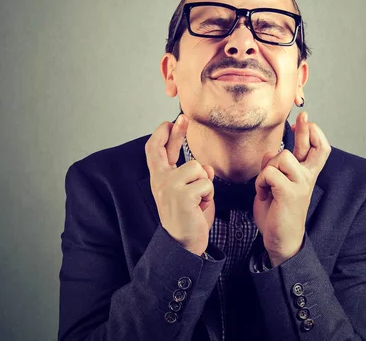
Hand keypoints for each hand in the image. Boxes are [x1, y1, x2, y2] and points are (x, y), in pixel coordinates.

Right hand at [145, 115, 214, 255]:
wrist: (184, 246)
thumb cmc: (188, 219)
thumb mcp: (190, 194)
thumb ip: (194, 178)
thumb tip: (206, 167)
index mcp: (161, 180)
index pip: (156, 151)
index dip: (163, 135)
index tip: (171, 122)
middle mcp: (161, 181)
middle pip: (166, 148)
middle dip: (177, 131)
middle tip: (183, 118)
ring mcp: (170, 186)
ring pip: (198, 168)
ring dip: (205, 184)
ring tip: (199, 200)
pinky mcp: (182, 194)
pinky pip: (206, 182)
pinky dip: (209, 194)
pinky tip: (201, 207)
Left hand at [253, 112, 330, 266]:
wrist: (280, 241)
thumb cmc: (277, 212)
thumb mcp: (274, 185)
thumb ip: (275, 168)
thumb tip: (271, 151)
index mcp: (305, 174)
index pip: (318, 149)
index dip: (314, 132)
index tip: (306, 120)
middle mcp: (307, 177)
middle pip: (313, 146)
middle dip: (306, 129)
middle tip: (304, 117)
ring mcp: (301, 184)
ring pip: (281, 157)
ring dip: (267, 169)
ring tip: (266, 186)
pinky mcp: (290, 192)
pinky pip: (269, 173)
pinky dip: (260, 182)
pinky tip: (263, 195)